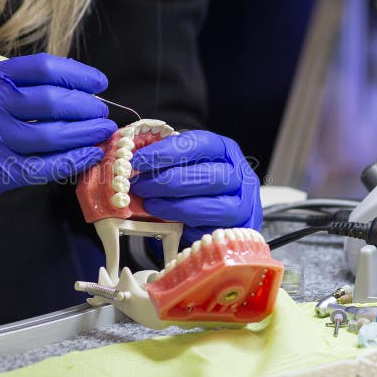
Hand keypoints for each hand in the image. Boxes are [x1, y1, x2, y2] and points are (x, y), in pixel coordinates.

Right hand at [0, 53, 116, 242]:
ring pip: (51, 135)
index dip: (77, 74)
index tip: (99, 83)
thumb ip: (21, 89)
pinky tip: (90, 154)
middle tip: (103, 113)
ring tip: (103, 132)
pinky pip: (43, 166)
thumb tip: (78, 90)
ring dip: (84, 133)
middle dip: (85, 106)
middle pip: (50, 100)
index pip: (41, 68)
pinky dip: (72, 160)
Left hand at [129, 130, 261, 242]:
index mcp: (226, 151)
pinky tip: (166, 223)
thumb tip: (134, 163)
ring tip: (149, 205)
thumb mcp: (186, 165)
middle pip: (208, 175)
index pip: (200, 144)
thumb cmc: (196, 184)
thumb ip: (166, 161)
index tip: (139, 160)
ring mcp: (242, 206)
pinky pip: (210, 230)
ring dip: (174, 206)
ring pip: (211, 206)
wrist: (219, 216)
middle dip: (168, 181)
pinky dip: (185, 227)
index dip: (167, 152)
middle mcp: (240, 175)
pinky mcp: (236, 232)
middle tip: (139, 186)